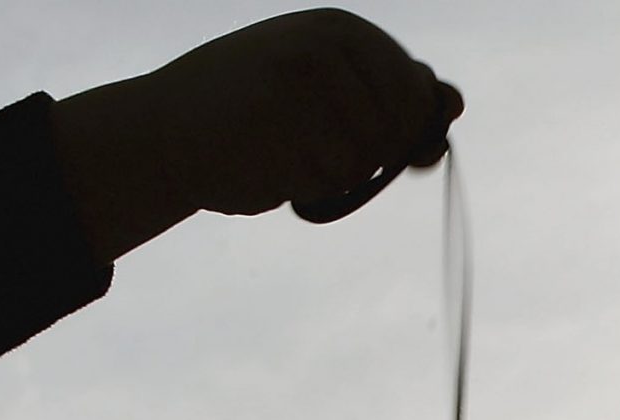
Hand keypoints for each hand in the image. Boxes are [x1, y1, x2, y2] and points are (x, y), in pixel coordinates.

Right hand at [55, 9, 463, 256]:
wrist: (164, 130)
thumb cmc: (258, 111)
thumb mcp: (331, 87)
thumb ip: (393, 93)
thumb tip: (455, 102)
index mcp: (340, 30)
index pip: (416, 92)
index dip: (407, 131)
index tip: (369, 136)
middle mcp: (322, 50)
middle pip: (396, 131)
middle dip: (370, 157)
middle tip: (321, 149)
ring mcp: (298, 92)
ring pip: (361, 164)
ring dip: (332, 176)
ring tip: (286, 152)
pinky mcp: (276, 135)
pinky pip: (324, 184)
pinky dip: (304, 189)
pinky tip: (266, 166)